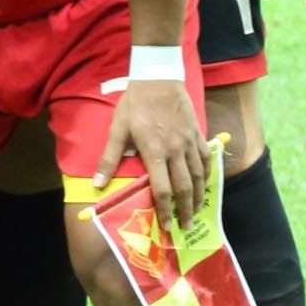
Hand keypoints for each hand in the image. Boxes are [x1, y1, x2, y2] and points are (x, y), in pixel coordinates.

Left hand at [98, 78, 209, 226]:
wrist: (158, 77)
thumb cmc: (135, 104)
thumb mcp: (117, 129)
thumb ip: (109, 158)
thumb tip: (97, 184)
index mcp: (154, 151)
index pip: (162, 189)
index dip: (165, 210)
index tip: (167, 226)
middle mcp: (176, 150)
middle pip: (185, 188)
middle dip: (186, 210)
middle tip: (185, 228)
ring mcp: (190, 143)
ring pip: (199, 176)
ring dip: (199, 197)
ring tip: (196, 213)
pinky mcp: (198, 134)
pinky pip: (207, 160)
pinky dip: (208, 175)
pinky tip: (206, 185)